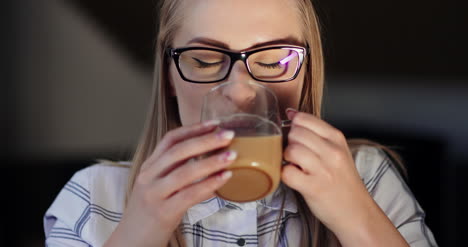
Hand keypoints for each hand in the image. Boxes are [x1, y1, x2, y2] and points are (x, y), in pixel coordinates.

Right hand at [105, 121, 235, 246]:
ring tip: (231, 155)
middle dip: (206, 140)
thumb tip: (212, 160)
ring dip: (211, 161)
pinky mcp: (163, 212)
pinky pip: (189, 195)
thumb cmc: (151, 212)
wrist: (131, 241)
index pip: (170, 140)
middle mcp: (149, 177)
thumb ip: (178, 172)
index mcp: (149, 166)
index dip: (193, 129)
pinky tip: (224, 178)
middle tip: (228, 135)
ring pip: (185, 172)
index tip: (214, 123)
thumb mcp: (159, 186)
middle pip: (178, 151)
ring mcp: (154, 194)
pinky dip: (209, 184)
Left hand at [281, 109, 407, 246]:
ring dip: (287, 159)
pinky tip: (295, 178)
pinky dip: (286, 176)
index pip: (304, 118)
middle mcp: (331, 151)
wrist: (357, 213)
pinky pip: (287, 173)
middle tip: (297, 156)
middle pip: (295, 133)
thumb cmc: (343, 182)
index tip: (296, 138)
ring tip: (297, 167)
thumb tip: (291, 113)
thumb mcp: (337, 151)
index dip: (293, 127)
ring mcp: (323, 170)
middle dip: (290, 143)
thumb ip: (315, 133)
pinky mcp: (313, 187)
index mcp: (337, 138)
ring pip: (291, 150)